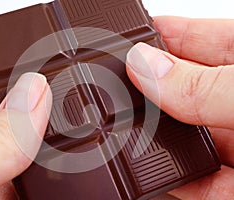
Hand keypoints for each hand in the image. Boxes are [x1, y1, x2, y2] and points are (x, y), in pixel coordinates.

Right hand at [126, 16, 233, 198]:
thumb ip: (205, 85)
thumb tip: (144, 67)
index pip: (197, 39)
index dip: (159, 35)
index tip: (124, 36)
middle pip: (181, 89)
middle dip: (146, 86)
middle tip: (112, 84)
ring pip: (181, 135)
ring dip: (151, 134)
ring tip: (119, 126)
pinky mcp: (232, 187)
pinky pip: (191, 180)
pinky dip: (166, 176)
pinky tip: (144, 167)